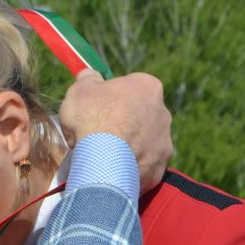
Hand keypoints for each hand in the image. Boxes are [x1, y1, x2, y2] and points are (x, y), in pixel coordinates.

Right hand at [59, 70, 172, 191]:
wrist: (104, 159)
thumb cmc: (92, 117)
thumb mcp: (81, 89)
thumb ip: (88, 79)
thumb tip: (89, 74)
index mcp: (148, 87)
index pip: (133, 87)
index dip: (114, 97)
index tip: (99, 107)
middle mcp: (163, 113)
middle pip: (141, 115)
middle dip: (125, 122)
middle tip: (101, 132)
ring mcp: (164, 143)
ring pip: (144, 143)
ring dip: (129, 146)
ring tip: (104, 154)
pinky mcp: (158, 169)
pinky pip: (143, 167)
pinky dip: (130, 169)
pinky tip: (112, 170)